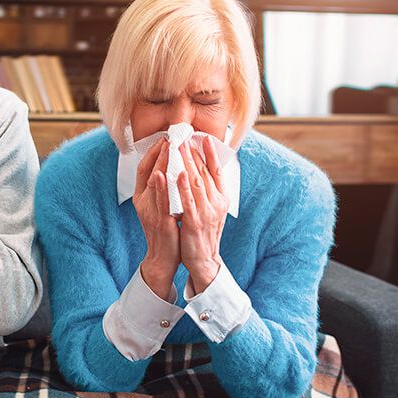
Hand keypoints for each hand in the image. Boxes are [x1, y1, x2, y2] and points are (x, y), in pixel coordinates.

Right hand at [133, 139, 179, 301]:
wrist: (162, 258)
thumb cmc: (165, 231)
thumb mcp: (159, 206)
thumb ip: (161, 189)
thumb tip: (168, 168)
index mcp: (142, 197)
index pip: (143, 168)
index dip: (152, 152)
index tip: (163, 138)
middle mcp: (142, 202)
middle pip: (147, 171)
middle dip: (158, 153)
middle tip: (168, 137)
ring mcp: (149, 211)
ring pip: (153, 183)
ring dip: (160, 164)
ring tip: (167, 147)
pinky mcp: (159, 221)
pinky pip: (159, 202)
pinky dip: (160, 187)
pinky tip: (162, 174)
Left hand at [176, 136, 228, 293]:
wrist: (204, 260)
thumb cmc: (204, 234)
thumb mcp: (211, 211)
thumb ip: (207, 193)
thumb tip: (202, 174)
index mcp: (221, 199)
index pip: (217, 171)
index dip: (211, 154)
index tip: (203, 138)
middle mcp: (217, 203)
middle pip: (204, 172)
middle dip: (193, 153)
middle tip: (184, 137)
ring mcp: (206, 212)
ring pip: (196, 182)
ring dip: (187, 163)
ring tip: (179, 147)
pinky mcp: (194, 221)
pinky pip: (188, 200)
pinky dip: (182, 185)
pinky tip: (176, 173)